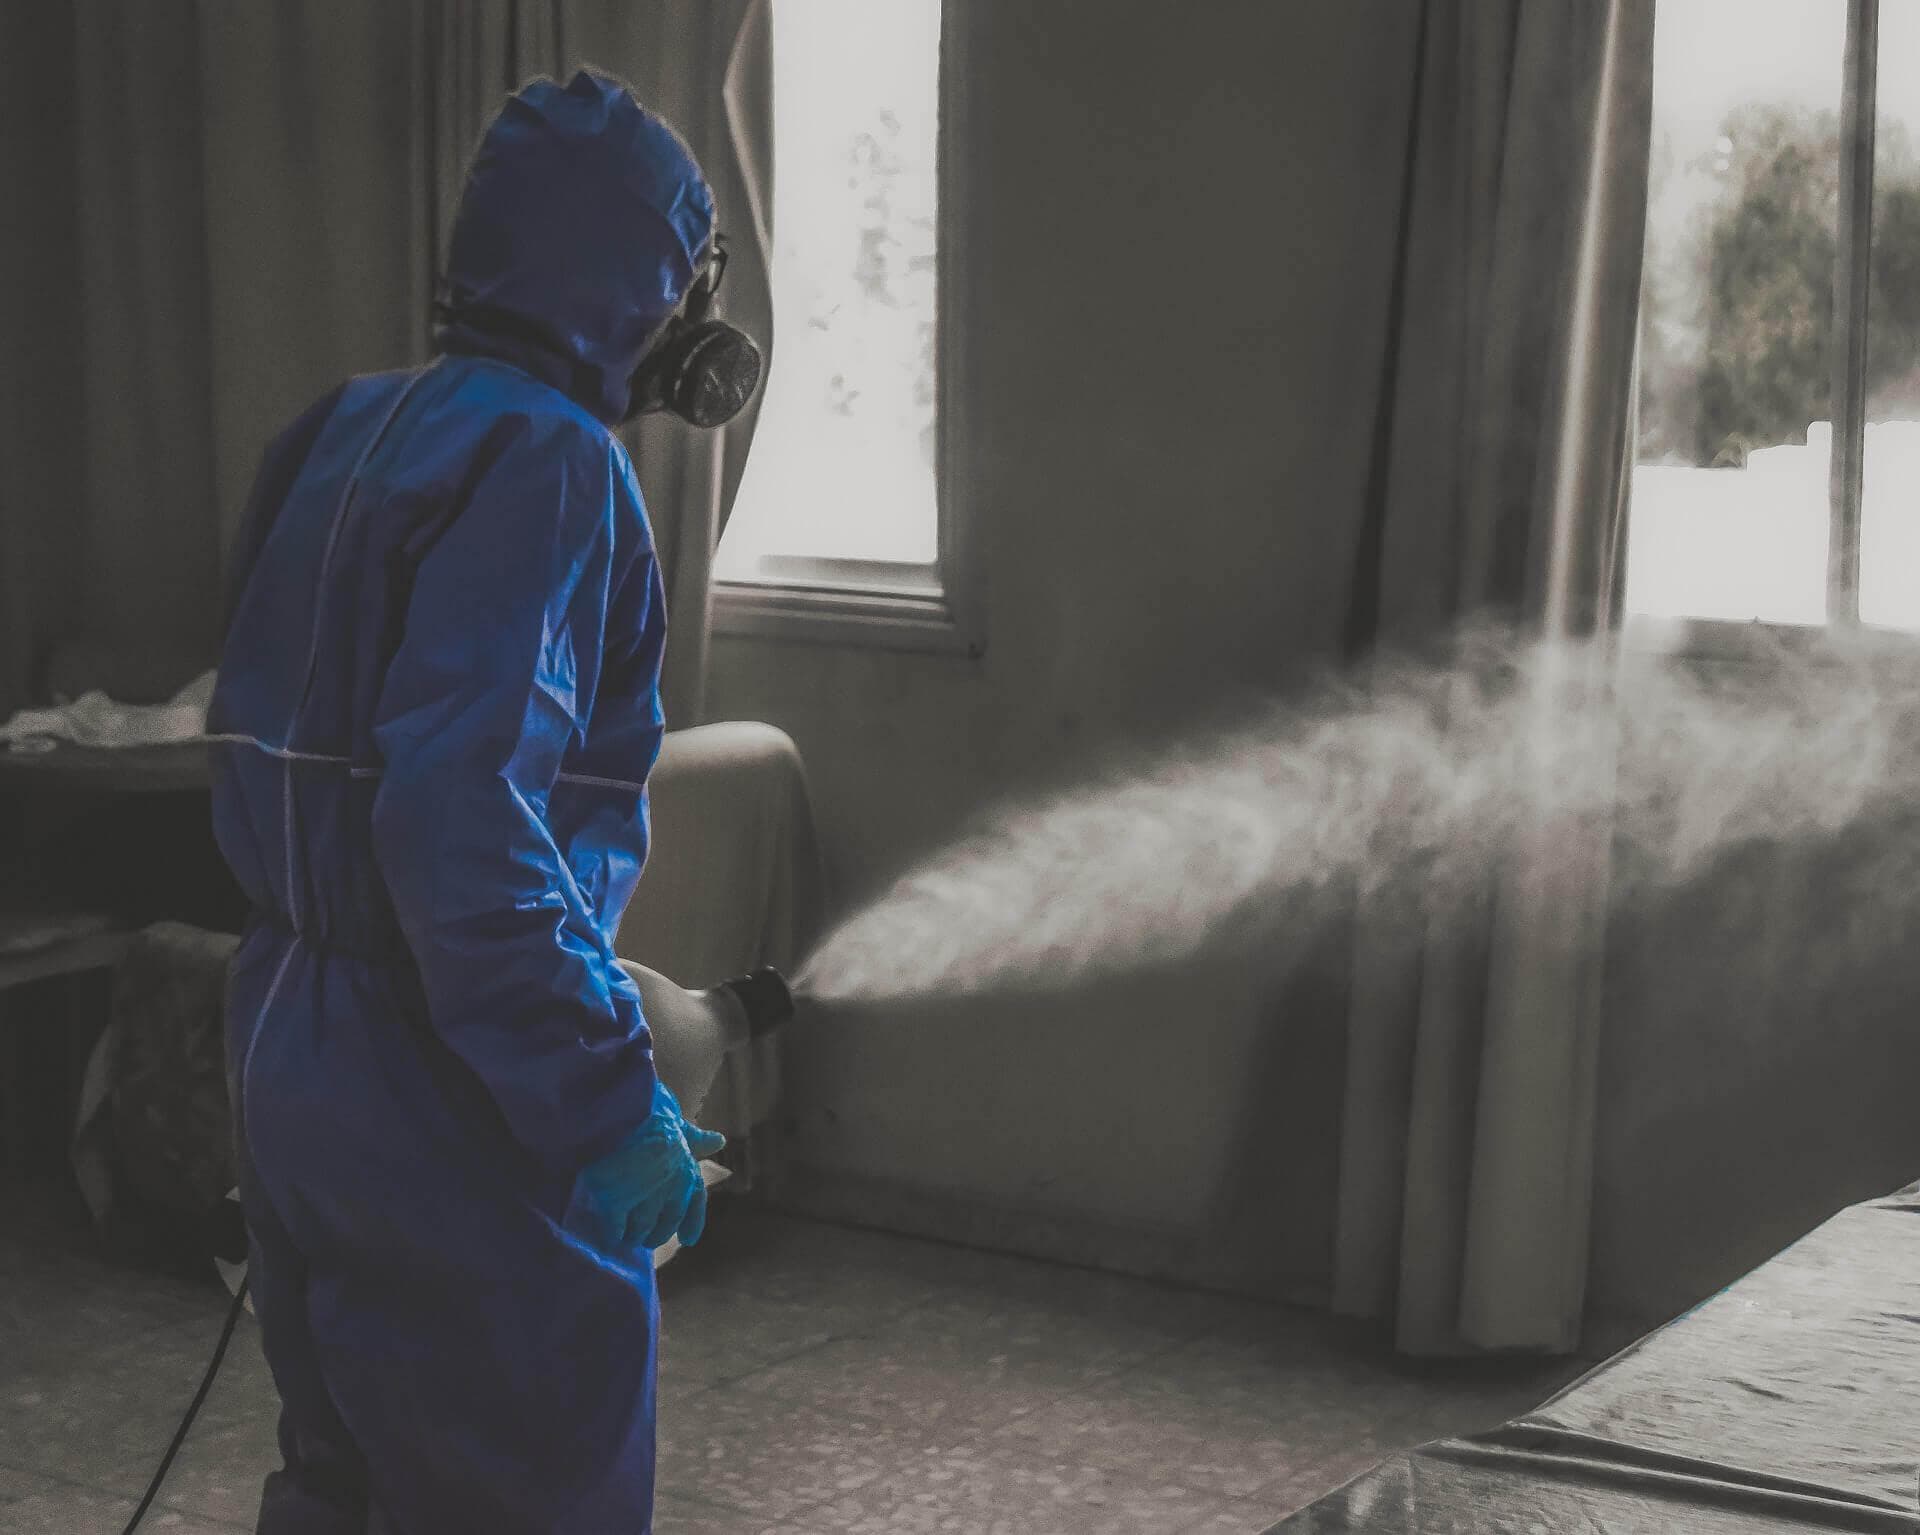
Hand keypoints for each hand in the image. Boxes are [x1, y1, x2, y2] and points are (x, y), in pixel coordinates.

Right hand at [564, 1084, 726, 1259]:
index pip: (695, 1202)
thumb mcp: (676, 1125)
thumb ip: (696, 1139)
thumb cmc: (649, 1118)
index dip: (693, 1221)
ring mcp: (644, 1199)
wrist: (620, 1116)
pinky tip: (606, 1232)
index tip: (688, 1240)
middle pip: (666, 1224)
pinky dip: (611, 1233)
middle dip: (655, 1233)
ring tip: (622, 1235)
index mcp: (687, 1172)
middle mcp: (671, 1190)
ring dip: (632, 1235)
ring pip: (640, 1230)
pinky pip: (615, 1231)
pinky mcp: (616, 1204)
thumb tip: (720, 1141)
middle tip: (644, 1239)